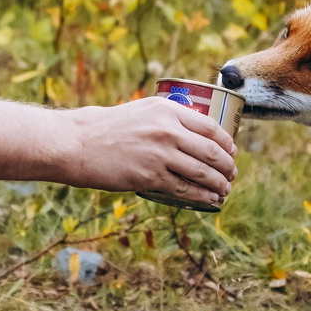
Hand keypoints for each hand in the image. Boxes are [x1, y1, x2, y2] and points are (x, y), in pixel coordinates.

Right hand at [60, 96, 238, 204]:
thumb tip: (192, 132)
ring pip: (202, 172)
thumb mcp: (142, 110)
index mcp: (167, 110)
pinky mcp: (150, 176)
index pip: (210, 127)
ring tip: (225, 189)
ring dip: (219, 184)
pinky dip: (202, 196)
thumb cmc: (107, 127)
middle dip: (227, 166)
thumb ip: (167, 118)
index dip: (227, 143)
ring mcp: (160, 154)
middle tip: (232, 174)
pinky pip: (185, 189)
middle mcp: (167, 130)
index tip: (232, 152)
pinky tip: (210, 200)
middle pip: (211, 151)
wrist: (78, 143)